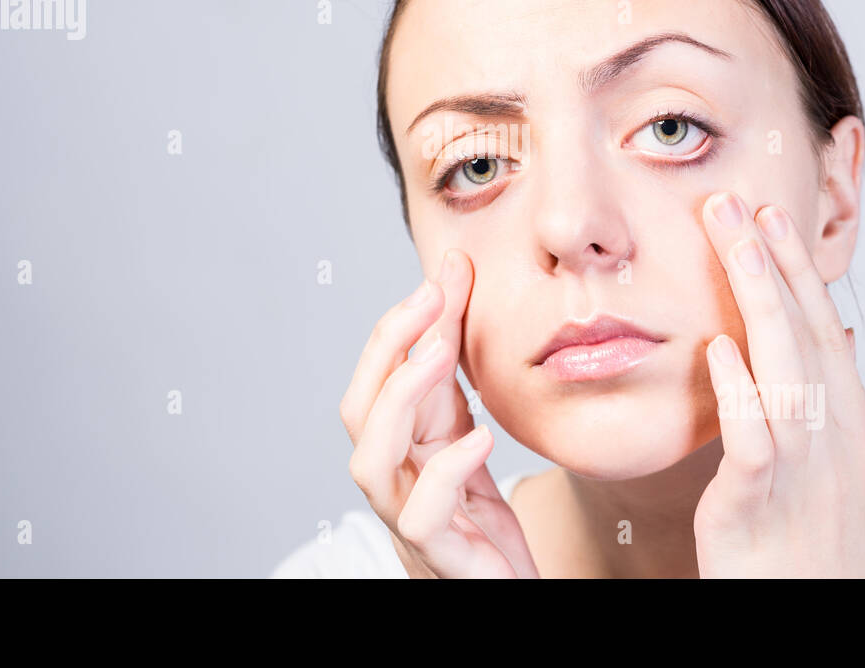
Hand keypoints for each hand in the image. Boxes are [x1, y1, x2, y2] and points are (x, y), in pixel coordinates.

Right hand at [339, 248, 538, 577]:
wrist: (505, 590)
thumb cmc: (480, 516)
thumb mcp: (470, 425)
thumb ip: (457, 360)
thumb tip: (453, 273)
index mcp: (398, 449)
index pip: (375, 380)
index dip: (398, 328)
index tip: (438, 278)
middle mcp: (394, 482)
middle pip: (359, 412)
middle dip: (387, 349)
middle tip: (430, 301)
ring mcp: (411, 520)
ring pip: (370, 463)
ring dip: (400, 399)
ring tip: (443, 355)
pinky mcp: (442, 555)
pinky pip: (423, 515)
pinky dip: (446, 471)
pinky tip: (482, 438)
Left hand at [693, 192, 864, 577]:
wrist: (815, 615)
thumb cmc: (812, 538)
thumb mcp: (832, 463)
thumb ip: (826, 397)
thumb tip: (833, 333)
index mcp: (845, 421)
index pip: (819, 328)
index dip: (795, 270)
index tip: (769, 216)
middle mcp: (832, 436)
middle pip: (803, 332)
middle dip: (773, 262)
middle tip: (738, 202)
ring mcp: (802, 469)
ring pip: (785, 370)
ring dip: (761, 301)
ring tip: (736, 241)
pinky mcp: (760, 504)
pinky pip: (754, 442)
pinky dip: (740, 392)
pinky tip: (718, 348)